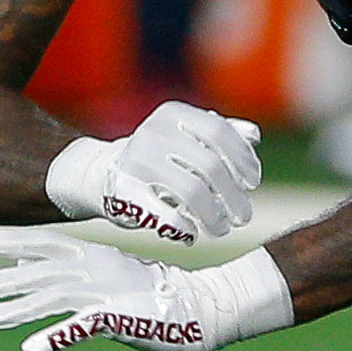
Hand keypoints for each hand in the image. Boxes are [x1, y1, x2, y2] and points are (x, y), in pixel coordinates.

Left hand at [0, 232, 293, 350]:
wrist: (208, 308)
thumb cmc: (161, 297)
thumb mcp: (113, 282)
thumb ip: (76, 277)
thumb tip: (35, 271)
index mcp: (95, 259)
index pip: (43, 246)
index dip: (9, 242)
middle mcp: (95, 273)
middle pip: (39, 274)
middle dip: (1, 279)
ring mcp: (106, 295)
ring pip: (53, 300)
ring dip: (19, 310)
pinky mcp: (119, 319)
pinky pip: (82, 329)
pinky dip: (56, 337)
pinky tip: (31, 349)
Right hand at [41, 99, 260, 243]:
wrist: (98, 172)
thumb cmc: (153, 156)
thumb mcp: (183, 137)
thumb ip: (217, 135)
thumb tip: (254, 136)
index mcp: (173, 115)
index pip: (219, 132)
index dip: (241, 158)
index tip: (253, 182)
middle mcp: (154, 133)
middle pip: (210, 166)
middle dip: (233, 196)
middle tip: (244, 216)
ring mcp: (137, 161)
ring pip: (191, 190)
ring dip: (213, 215)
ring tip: (222, 228)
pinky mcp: (123, 190)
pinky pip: (162, 212)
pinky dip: (183, 226)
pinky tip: (193, 235)